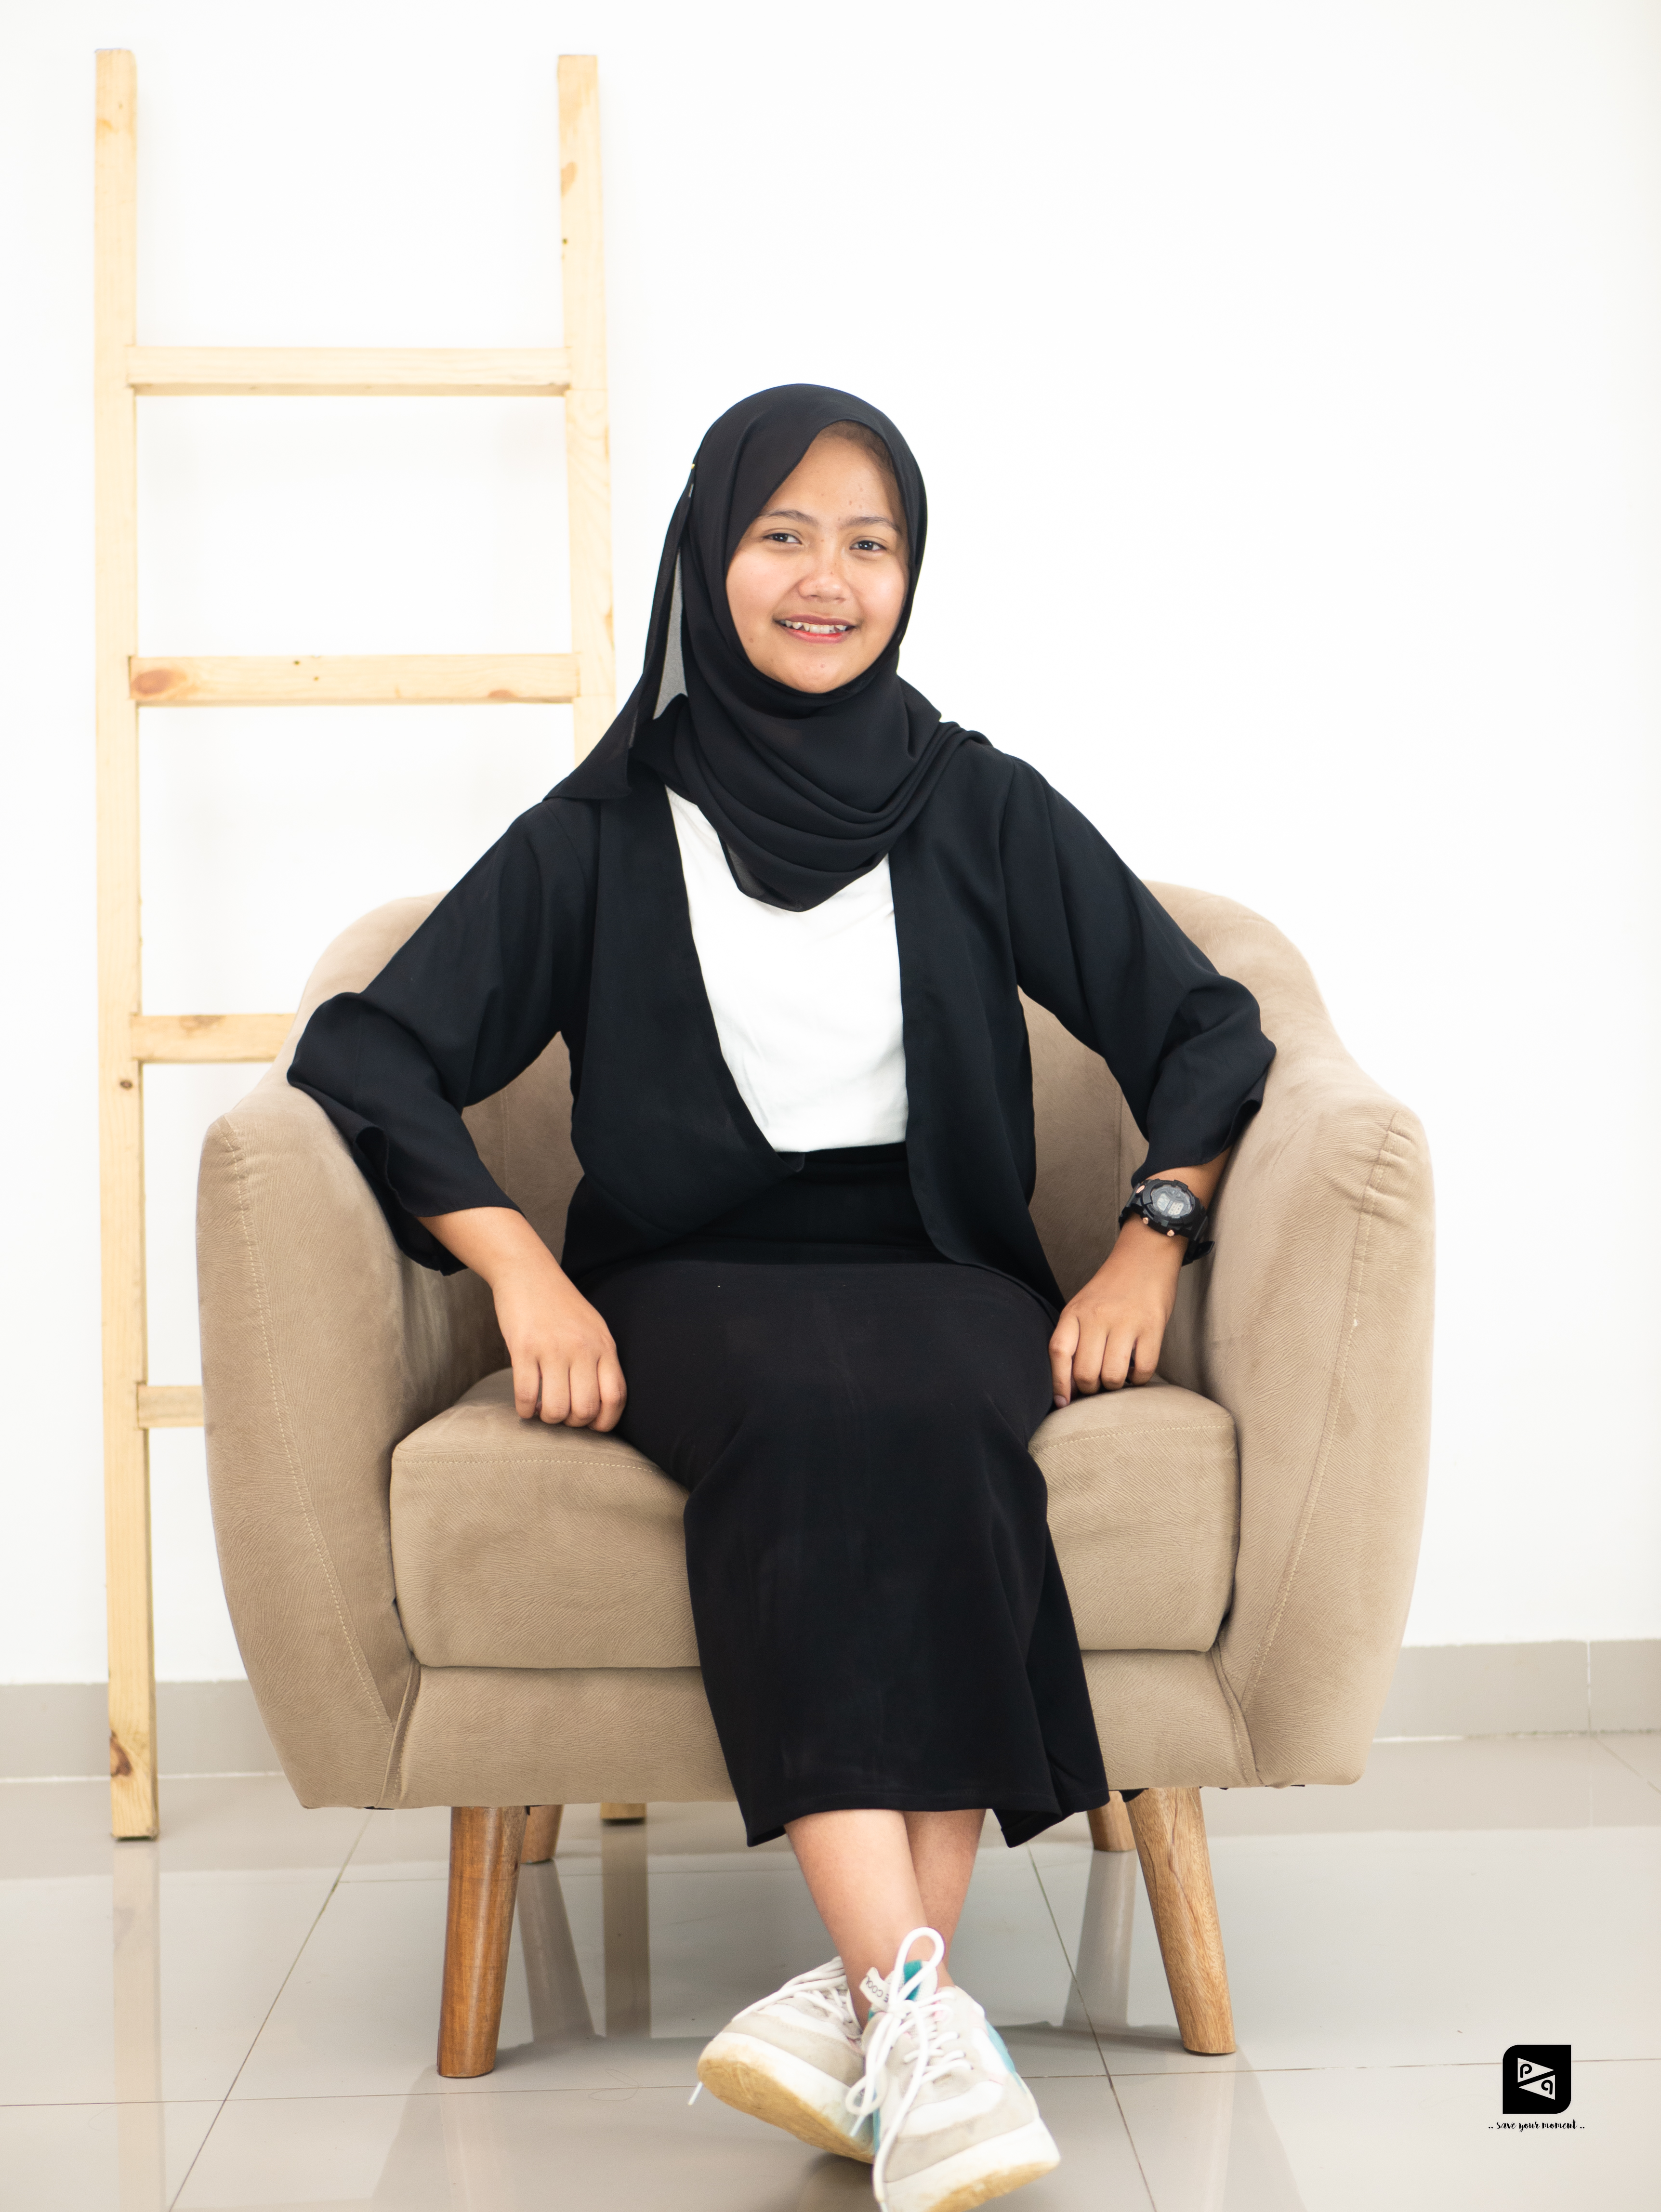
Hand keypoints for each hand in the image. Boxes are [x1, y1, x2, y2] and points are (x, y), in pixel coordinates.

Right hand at [416, 1205, 625, 1428]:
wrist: (528, 1272)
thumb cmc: (561, 1306)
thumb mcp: (594, 1329)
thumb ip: (601, 1361)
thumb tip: (602, 1405)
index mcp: (604, 1345)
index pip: (616, 1397)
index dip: (605, 1422)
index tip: (592, 1426)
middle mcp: (583, 1348)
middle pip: (585, 1409)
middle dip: (573, 1423)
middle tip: (563, 1415)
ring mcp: (553, 1348)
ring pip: (556, 1409)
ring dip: (548, 1418)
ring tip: (544, 1410)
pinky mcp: (524, 1348)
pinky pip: (527, 1395)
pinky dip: (526, 1410)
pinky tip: (526, 1405)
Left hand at [1048, 1221, 1183, 1404]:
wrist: (1145, 1255)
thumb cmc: (1112, 1288)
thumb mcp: (1083, 1305)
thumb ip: (1074, 1336)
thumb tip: (1069, 1383)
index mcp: (1075, 1312)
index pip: (1059, 1353)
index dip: (1059, 1383)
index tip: (1062, 1403)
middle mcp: (1097, 1317)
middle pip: (1086, 1373)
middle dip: (1092, 1389)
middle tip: (1099, 1384)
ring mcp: (1125, 1322)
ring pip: (1113, 1376)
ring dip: (1115, 1386)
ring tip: (1118, 1376)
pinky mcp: (1152, 1327)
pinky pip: (1143, 1370)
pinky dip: (1139, 1379)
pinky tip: (1137, 1370)